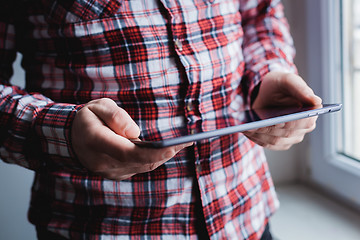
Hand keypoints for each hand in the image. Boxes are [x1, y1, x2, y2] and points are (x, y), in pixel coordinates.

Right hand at [71, 98, 191, 180]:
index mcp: (96, 142)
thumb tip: (135, 133)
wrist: (71, 138)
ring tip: (183, 144)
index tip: (175, 145)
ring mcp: (110, 171)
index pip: (128, 152)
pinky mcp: (117, 174)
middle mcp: (103, 162)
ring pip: (143, 167)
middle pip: (141, 162)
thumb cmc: (88, 118)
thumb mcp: (97, 106)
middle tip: (188, 141)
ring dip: (164, 157)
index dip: (154, 152)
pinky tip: (167, 150)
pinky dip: (155, 160)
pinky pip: (140, 168)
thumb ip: (116, 116)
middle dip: (166, 153)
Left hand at [243, 72, 321, 149]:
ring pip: (275, 141)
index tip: (279, 122)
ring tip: (246, 128)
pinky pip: (267, 144)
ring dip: (260, 135)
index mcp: (311, 112)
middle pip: (287, 134)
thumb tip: (316, 102)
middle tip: (255, 126)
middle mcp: (304, 127)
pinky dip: (256, 138)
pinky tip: (245, 131)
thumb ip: (300, 88)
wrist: (266, 93)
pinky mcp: (278, 142)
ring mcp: (291, 137)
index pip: (305, 123)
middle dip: (270, 129)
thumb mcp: (287, 81)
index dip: (292, 123)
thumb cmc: (279, 85)